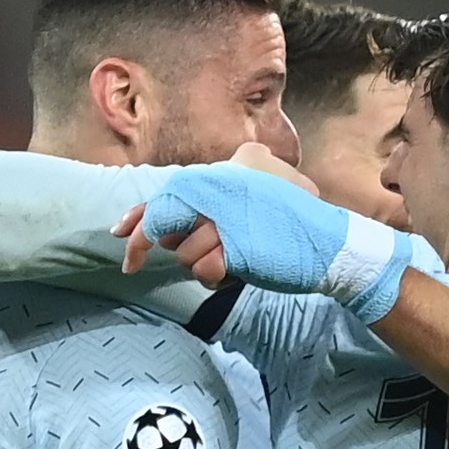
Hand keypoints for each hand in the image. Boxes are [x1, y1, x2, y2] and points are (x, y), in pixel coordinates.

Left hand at [126, 163, 419, 315]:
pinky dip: (215, 276)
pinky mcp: (231, 239)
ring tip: (236, 258)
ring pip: (184, 249)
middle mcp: (220, 183)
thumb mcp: (252, 206)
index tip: (118, 231)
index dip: (139, 213)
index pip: (170, 189)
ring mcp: (225, 211)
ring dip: (204, 264)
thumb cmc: (292, 229)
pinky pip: (202, 268)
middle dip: (154, 243)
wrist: (330, 244)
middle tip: (144, 263)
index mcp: (227, 172)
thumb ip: (217, 206)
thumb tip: (169, 227)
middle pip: (165, 216)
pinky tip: (239, 269)